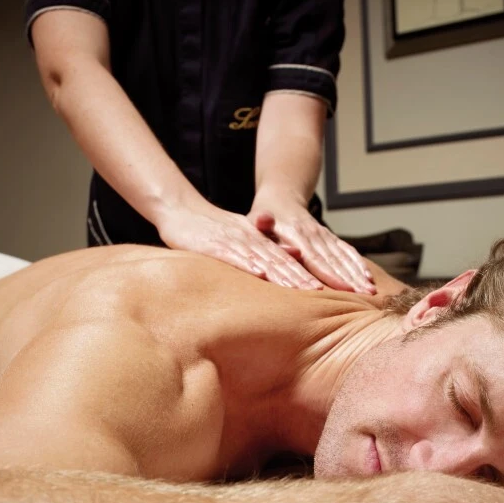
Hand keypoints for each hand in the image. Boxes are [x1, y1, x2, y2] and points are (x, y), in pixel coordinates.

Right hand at [156, 201, 324, 289]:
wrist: (180, 210)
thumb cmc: (211, 229)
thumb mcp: (243, 235)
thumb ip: (267, 245)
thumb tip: (295, 253)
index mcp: (257, 239)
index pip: (285, 258)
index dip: (304, 273)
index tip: (323, 288)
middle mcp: (249, 239)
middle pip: (279, 260)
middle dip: (300, 277)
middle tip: (320, 292)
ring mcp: (232, 241)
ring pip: (262, 258)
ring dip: (282, 274)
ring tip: (300, 288)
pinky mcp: (213, 245)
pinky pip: (234, 255)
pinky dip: (249, 264)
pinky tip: (261, 274)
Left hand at [249, 195, 375, 294]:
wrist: (281, 200)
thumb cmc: (262, 218)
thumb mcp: (256, 219)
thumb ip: (261, 223)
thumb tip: (264, 221)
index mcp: (296, 233)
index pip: (315, 258)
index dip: (330, 274)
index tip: (343, 289)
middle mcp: (314, 235)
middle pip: (335, 261)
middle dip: (351, 279)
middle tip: (366, 295)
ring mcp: (324, 236)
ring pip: (344, 257)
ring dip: (358, 274)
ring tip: (371, 291)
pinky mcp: (330, 238)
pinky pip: (347, 251)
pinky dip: (358, 264)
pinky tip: (369, 277)